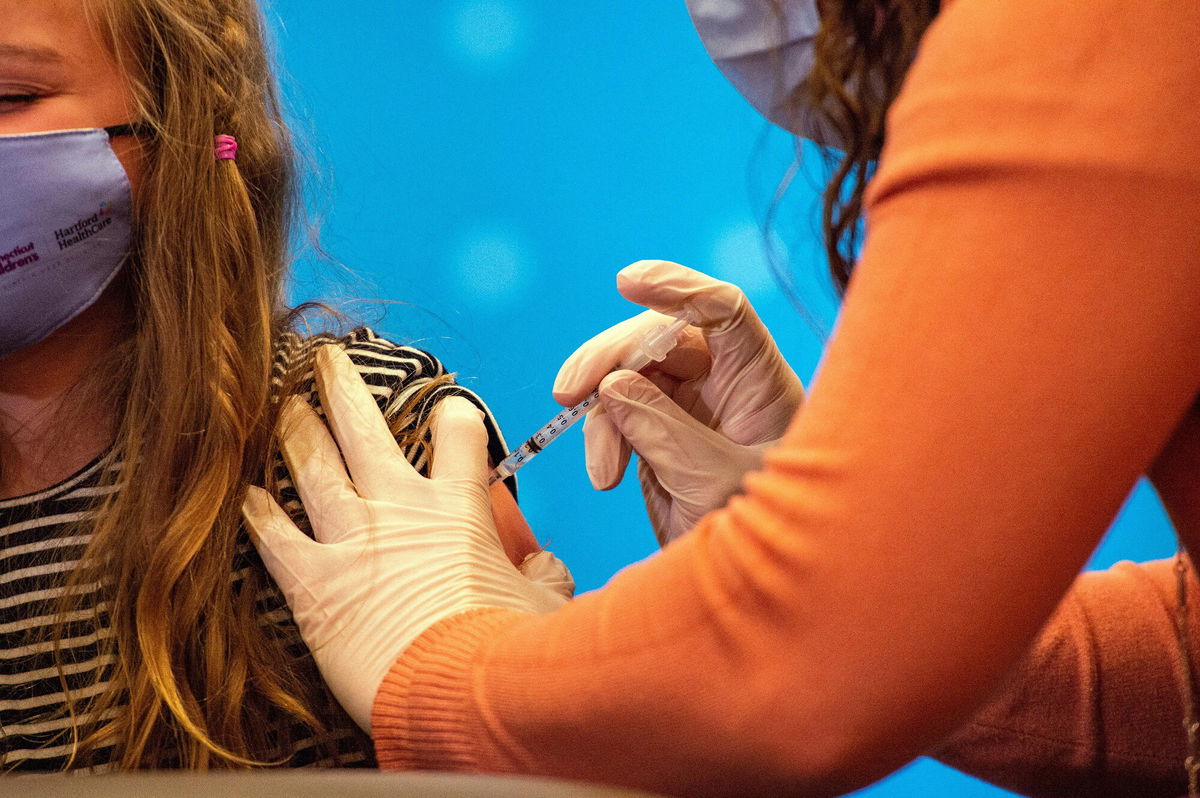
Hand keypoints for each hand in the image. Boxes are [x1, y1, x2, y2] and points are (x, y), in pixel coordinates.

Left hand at [242, 345, 569, 730]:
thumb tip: (542, 565)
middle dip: (341, 388)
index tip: (447, 414)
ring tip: (282, 408)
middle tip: (324, 362)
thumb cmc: (508, 650)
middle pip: (364, 429)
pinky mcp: (314, 584)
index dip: (453, 417)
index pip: (458, 432)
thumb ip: (542, 573)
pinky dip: (259, 514)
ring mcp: (352, 541)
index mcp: (459, 507)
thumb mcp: (546, 602)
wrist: (460, 693)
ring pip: (312, 466)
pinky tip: (247, 496)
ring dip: (295, 432)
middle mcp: (400, 509)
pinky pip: (275, 537)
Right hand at [554, 260, 804, 544]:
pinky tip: (604, 475)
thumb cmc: (766, 542)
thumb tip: (614, 386)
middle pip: (662, 339)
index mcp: (761, 382)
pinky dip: (603, 438)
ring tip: (602, 472)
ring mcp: (694, 409)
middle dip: (610, 361)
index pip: (723, 310)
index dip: (679, 288)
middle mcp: (729, 386)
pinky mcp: (663, 435)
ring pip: (631, 376)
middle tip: (569, 394)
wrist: (757, 599)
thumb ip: (663, 429)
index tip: (628, 282)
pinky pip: (620, 413)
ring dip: (602, 414)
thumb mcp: (713, 483)